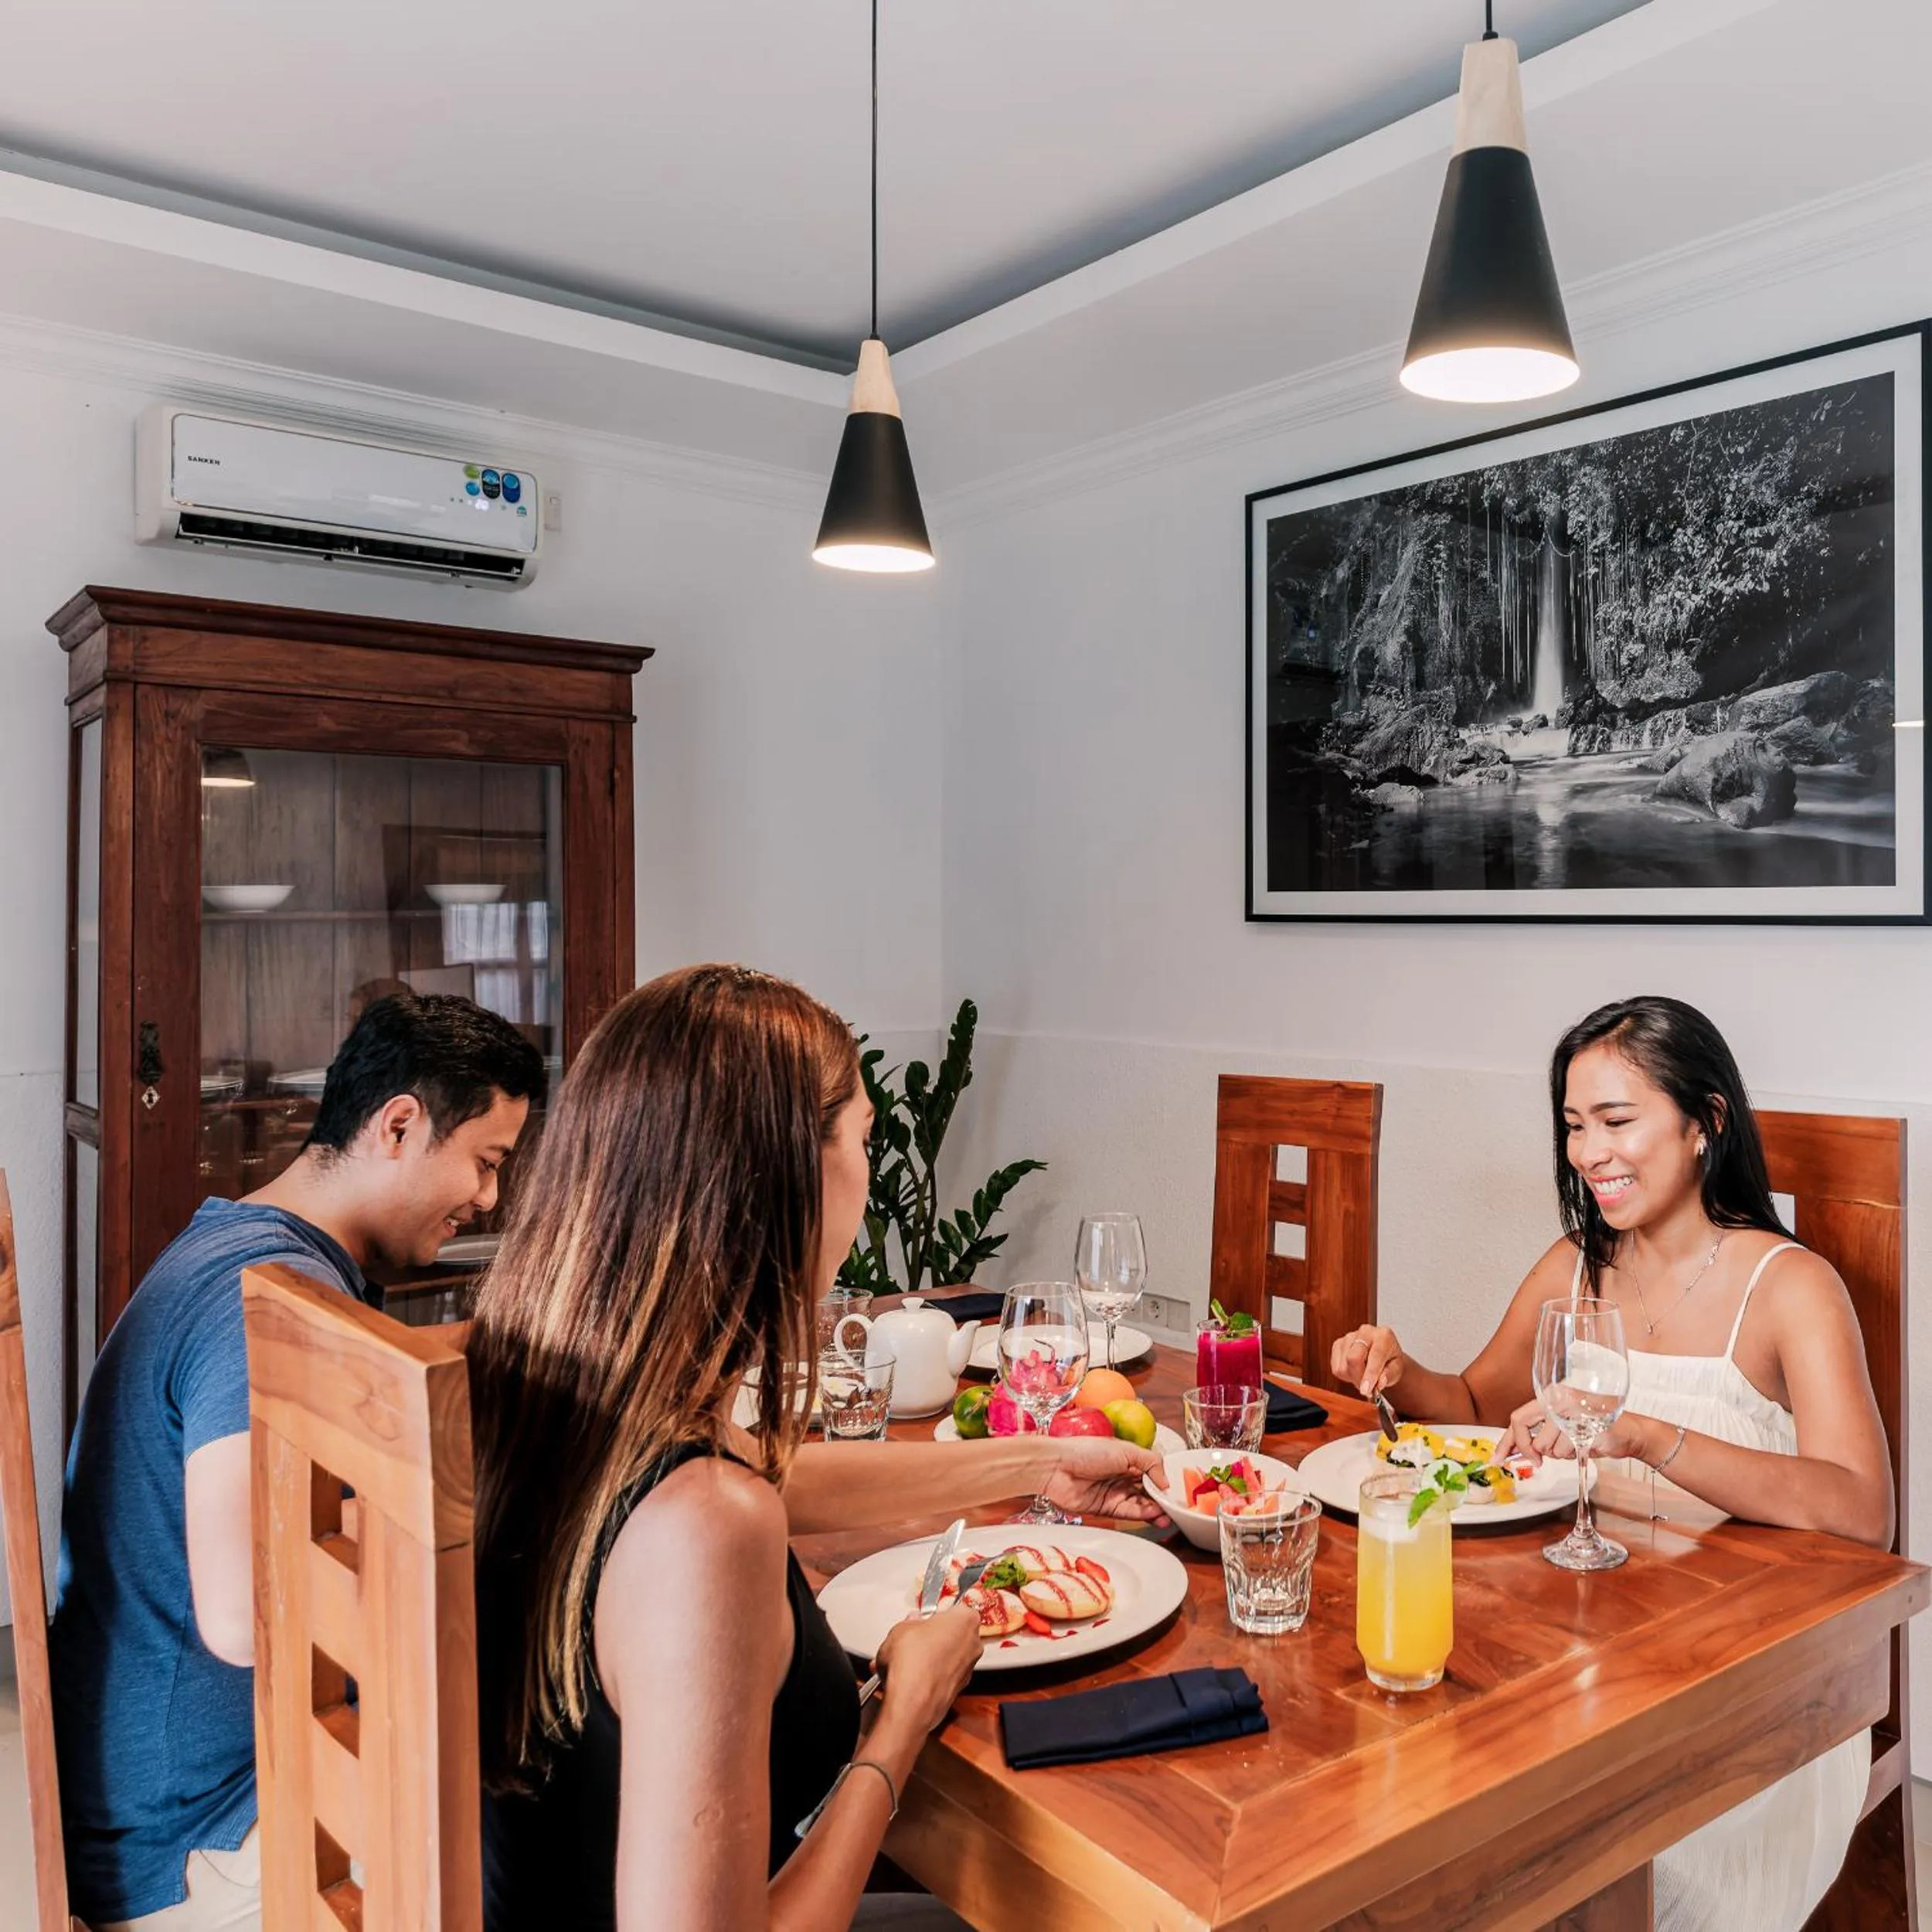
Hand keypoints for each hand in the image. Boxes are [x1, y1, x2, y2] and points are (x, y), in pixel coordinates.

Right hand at [871, 1601, 981, 1736]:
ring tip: (904, 1660)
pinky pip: (943, 1675)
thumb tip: (912, 1623)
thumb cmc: (912, 1661)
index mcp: (966, 1619)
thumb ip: (910, 1622)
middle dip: (933, 1636)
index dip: (937, 1613)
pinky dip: (929, 1675)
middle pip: (953, 1633)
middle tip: (912, 1637)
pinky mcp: (958, 1690)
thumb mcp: (901, 1627)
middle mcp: (973, 1644)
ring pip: (947, 1656)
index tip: (925, 1617)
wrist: (911, 1702)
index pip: (956, 1608)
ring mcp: (968, 1669)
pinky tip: (908, 1677)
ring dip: (929, 1657)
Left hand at [1039, 1436, 1170, 1524]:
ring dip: (1156, 1510)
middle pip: (1147, 1490)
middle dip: (1162, 1499)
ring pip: (1140, 1504)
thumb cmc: (1087, 1451)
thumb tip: (1166, 1481)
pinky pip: (1128, 1513)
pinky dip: (1143, 1514)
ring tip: (1169, 1514)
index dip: (1163, 1480)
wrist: (1057, 1467)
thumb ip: (1150, 1463)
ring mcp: (1114, 1493)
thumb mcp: (1126, 1450)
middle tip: (1176, 1506)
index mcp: (1127, 1458)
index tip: (1177, 1489)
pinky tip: (1155, 1514)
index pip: (1151, 1472)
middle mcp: (1122, 1476)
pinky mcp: (1106, 1509)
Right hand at [1331, 1324, 1404, 1400]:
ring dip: (1353, 1378)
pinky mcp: (1337, 1344)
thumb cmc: (1391, 1360)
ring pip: (1343, 1366)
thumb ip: (1389, 1376)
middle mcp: (1365, 1332)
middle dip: (1359, 1378)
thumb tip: (1379, 1383)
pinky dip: (1346, 1375)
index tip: (1366, 1390)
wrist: (1384, 1354)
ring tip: (1364, 1377)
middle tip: (1367, 1389)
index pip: (1374, 1355)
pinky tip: (1355, 1371)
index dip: (1369, 1375)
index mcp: (1383, 1336)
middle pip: (1353, 1358)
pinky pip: (1336, 1368)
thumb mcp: (1397, 1369)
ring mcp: (1349, 1337)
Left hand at [1497, 1400, 1651, 1464]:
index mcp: (1550, 1395)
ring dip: (1561, 1454)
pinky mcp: (1587, 1426)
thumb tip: (1512, 1451)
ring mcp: (1573, 1411)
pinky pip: (1568, 1451)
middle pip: (1528, 1432)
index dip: (1506, 1441)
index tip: (1499, 1458)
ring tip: (1576, 1443)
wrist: (1631, 1431)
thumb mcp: (1560, 1427)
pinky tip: (1587, 1444)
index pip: (1518, 1418)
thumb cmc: (1595, 1428)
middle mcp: (1559, 1398)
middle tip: (1539, 1460)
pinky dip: (1575, 1455)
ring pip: (1549, 1447)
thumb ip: (1537, 1434)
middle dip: (1532, 1451)